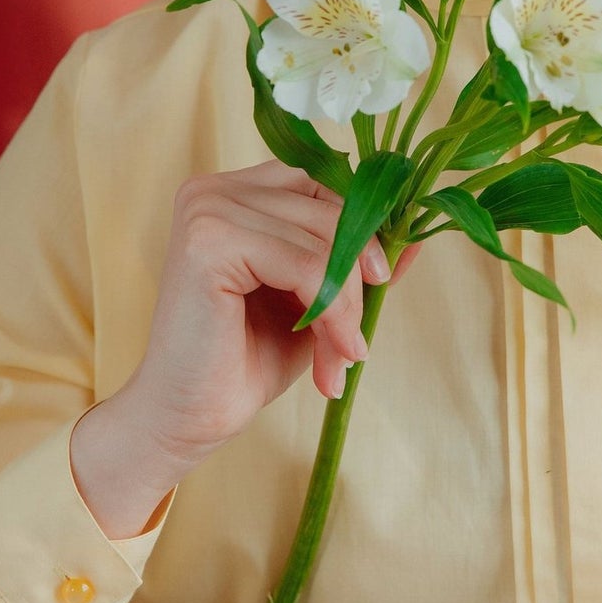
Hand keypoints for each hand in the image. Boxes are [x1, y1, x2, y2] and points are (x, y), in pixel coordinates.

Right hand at [120, 160, 418, 472]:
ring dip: (346, 306)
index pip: (322, 184)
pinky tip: (331, 354)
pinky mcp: (208, 241)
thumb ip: (355, 264)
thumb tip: (414, 240)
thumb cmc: (245, 360)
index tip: (379, 284)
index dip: (360, 231)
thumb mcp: (316, 302)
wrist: (187, 418)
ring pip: (323, 239)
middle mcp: (214, 188)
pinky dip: (331, 312)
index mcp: (234, 191)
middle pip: (329, 209)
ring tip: (342, 357)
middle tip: (356, 344)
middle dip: (355, 280)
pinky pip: (304, 263)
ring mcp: (207, 209)